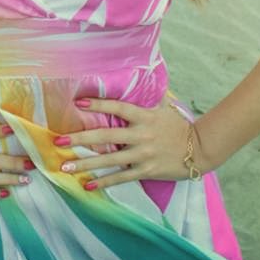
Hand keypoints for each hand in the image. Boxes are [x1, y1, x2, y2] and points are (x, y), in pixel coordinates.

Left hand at [55, 97, 207, 190]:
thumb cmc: (179, 127)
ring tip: (65, 167)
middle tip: (59, 142)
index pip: (118, 107)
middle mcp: (141, 135)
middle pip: (105, 136)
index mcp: (144, 116)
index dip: (99, 104)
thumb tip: (143, 74)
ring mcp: (142, 154)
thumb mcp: (164, 109)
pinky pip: (121, 177)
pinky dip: (104, 182)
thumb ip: (149, 98)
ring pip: (109, 160)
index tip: (78, 103)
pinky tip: (87, 185)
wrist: (201, 150)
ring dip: (85, 163)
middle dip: (80, 139)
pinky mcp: (146, 170)